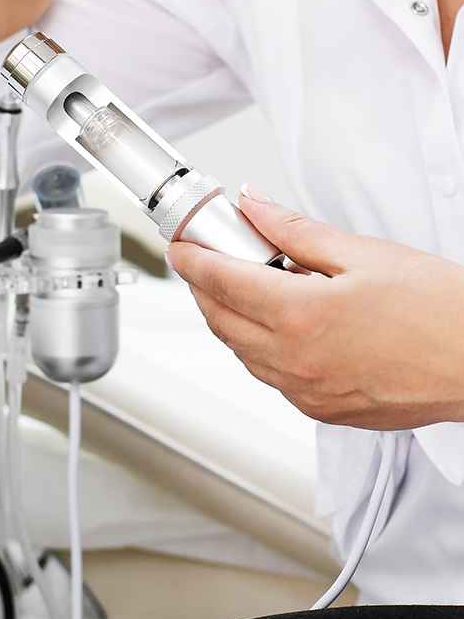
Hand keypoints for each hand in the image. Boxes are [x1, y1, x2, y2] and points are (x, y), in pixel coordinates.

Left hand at [167, 186, 463, 429]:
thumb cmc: (441, 312)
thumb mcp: (362, 253)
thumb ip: (294, 231)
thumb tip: (254, 207)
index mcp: (300, 316)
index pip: (220, 282)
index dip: (192, 260)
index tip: (181, 246)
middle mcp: (295, 362)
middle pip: (221, 320)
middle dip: (205, 287)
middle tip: (211, 258)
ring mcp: (307, 392)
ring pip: (242, 352)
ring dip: (231, 319)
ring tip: (248, 286)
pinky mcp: (324, 410)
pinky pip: (271, 377)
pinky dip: (260, 348)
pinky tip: (280, 325)